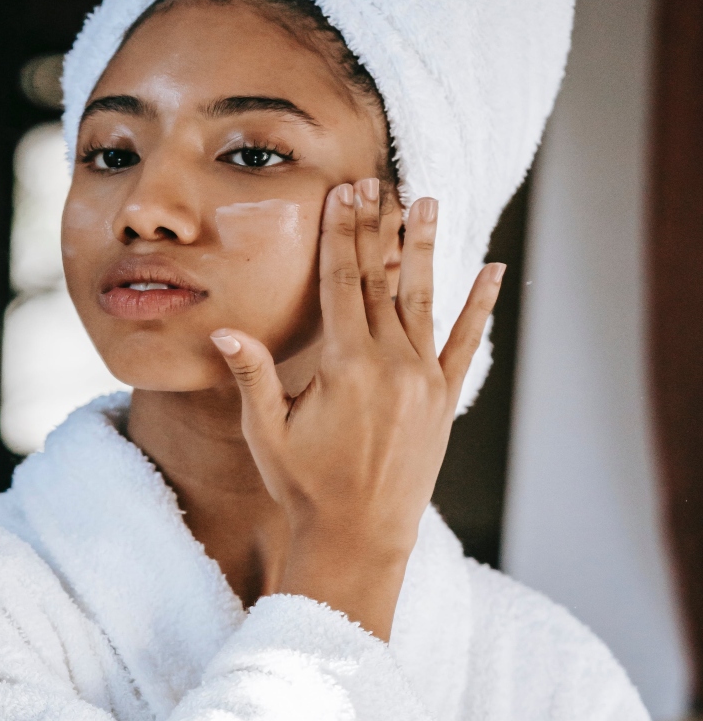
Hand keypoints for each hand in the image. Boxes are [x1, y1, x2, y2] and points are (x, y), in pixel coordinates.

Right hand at [210, 178, 502, 639]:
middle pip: (382, 278)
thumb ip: (252, 376)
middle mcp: (392, 363)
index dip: (342, 234)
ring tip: (429, 201)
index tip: (345, 194)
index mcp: (346, 365)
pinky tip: (494, 270)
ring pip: (424, 298)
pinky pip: (464, 342)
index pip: (343, 282)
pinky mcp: (444, 399)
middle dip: (376, 227)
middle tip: (376, 182)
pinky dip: (479, 306)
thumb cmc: (304, 486)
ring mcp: (424, 379)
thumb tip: (225, 330)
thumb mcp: (266, 432)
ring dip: (425, 247)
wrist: (360, 538)